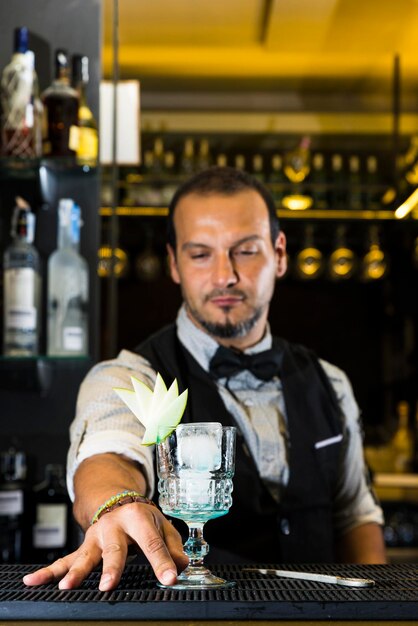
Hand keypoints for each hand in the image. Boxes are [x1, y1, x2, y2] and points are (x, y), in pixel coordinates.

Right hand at [23, 503, 187, 590]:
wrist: (117, 500)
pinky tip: (31, 582)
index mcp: (138, 518)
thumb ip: (173, 547)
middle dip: (112, 568)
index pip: (153, 543)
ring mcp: (95, 537)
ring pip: (85, 556)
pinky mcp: (83, 547)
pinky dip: (48, 572)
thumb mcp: (162, 526)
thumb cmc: (142, 518)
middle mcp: (114, 526)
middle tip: (109, 585)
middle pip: (114, 549)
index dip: (162, 562)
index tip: (170, 579)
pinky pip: (64, 561)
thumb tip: (181, 566)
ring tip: (66, 587)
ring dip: (76, 572)